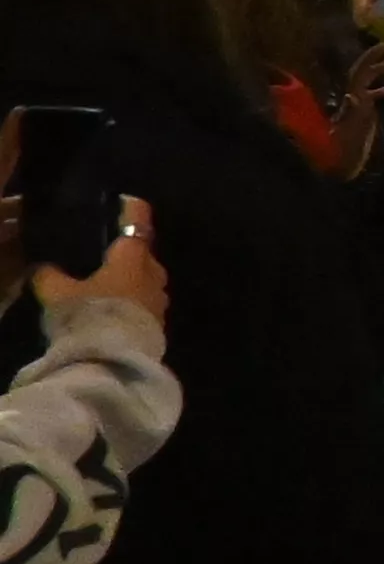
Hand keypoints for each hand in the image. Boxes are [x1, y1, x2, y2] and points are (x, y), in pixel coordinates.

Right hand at [30, 200, 158, 327]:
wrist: (113, 360)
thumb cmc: (88, 313)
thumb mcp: (57, 293)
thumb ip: (49, 275)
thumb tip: (42, 268)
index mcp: (133, 256)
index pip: (138, 221)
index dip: (132, 209)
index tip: (126, 202)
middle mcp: (153, 272)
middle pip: (143, 253)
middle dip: (127, 252)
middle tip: (105, 253)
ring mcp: (160, 299)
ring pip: (146, 279)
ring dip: (130, 280)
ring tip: (106, 284)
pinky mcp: (160, 322)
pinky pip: (145, 303)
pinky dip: (132, 301)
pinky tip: (113, 309)